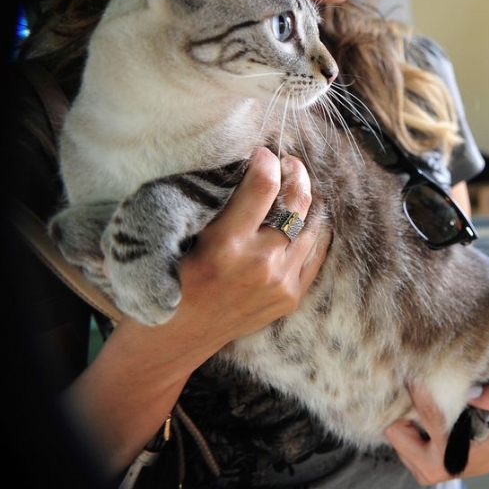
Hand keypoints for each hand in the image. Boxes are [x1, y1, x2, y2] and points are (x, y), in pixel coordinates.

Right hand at [171, 147, 329, 357]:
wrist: (175, 336)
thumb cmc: (171, 278)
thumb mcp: (184, 235)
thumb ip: (219, 204)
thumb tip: (249, 165)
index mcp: (226, 243)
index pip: (264, 184)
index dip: (267, 160)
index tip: (262, 152)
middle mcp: (260, 263)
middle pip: (297, 202)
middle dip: (296, 173)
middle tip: (289, 163)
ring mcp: (280, 283)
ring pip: (311, 226)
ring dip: (307, 201)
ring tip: (296, 188)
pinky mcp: (290, 297)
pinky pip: (316, 253)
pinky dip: (313, 231)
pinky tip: (306, 218)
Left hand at [384, 383, 488, 484]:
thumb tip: (471, 390)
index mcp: (450, 456)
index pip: (428, 415)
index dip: (420, 389)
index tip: (414, 368)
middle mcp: (430, 468)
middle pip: (395, 429)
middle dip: (404, 408)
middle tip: (416, 387)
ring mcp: (421, 471)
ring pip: (393, 434)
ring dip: (405, 416)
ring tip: (424, 401)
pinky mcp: (416, 468)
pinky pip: (398, 440)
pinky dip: (407, 425)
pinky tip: (424, 415)